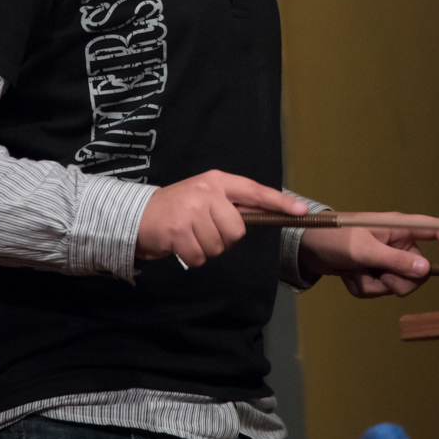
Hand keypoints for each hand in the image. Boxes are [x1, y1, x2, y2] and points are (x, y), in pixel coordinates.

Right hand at [135, 170, 307, 265]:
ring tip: (190, 235)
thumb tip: (266, 215)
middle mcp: (206, 192)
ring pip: (219, 246)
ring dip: (206, 248)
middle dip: (224, 238)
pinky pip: (200, 257)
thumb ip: (230, 204)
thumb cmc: (178, 208)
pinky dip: (192, 257)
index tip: (301, 211)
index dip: (279, 202)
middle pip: (237, 230)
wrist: (137, 215)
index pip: (254, 191)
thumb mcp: (205, 196)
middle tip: (204, 230)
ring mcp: (191, 210)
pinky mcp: (177, 231)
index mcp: (216, 181)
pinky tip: (181, 244)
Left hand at [299, 213, 438, 296]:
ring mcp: (385, 258)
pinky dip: (364, 288)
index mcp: (399, 227)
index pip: (436, 230)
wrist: (307, 246)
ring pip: (397, 284)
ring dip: (375, 286)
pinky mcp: (373, 271)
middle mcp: (396, 242)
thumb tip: (426, 269)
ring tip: (356, 274)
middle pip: (417, 271)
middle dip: (396, 281)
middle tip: (378, 277)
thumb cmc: (334, 237)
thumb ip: (395, 261)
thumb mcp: (365, 250)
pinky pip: (379, 289)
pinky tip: (349, 276)